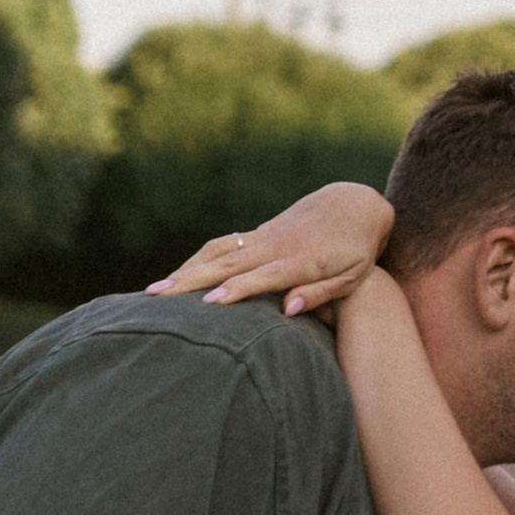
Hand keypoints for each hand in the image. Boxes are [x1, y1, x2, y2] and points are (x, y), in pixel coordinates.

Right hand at [151, 182, 397, 318]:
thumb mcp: (353, 275)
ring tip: (156, 290)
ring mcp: (265, 237)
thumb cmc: (358, 248)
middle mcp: (277, 246)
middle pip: (229, 265)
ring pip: (219, 253)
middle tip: (159, 298)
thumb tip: (289, 310)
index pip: (262, 277)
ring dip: (187, 269)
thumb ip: (321, 293)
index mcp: (301, 260)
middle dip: (193, 281)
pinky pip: (224, 245)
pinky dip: (200, 259)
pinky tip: (179, 275)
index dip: (236, 290)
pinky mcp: (259, 233)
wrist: (356, 204)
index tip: (208, 303)